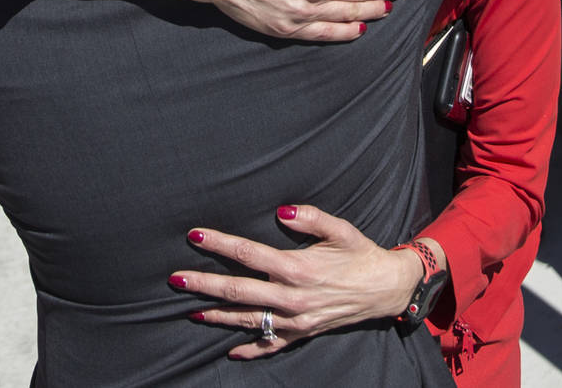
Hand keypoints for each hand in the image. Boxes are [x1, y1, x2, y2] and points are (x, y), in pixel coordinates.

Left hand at [168, 205, 426, 358]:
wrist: (387, 289)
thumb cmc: (360, 254)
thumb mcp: (341, 229)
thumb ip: (311, 217)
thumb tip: (281, 211)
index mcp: (298, 268)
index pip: (248, 254)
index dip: (219, 244)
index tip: (194, 235)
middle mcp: (293, 297)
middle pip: (239, 291)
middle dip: (204, 284)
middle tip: (174, 279)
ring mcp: (297, 319)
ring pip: (249, 320)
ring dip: (218, 316)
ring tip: (191, 310)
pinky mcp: (304, 332)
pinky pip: (273, 345)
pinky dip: (251, 349)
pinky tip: (230, 351)